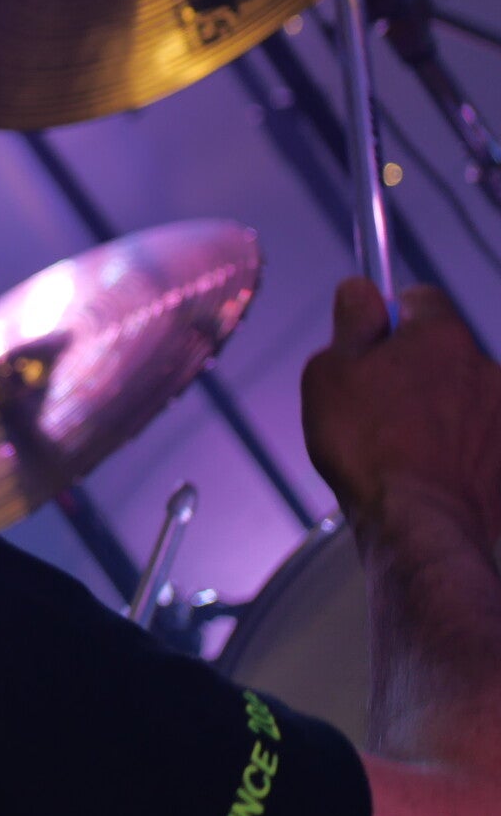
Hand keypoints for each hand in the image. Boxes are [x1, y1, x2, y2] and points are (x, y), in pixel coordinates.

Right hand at [301, 279, 500, 545]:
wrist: (420, 524)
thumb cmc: (367, 445)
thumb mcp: (330, 372)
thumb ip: (351, 323)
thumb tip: (360, 290)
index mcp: (440, 335)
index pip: (420, 298)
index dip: (390, 317)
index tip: (369, 343)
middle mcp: (485, 366)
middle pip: (444, 351)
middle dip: (415, 368)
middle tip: (374, 404)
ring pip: (462, 396)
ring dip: (438, 409)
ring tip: (399, 447)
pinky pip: (477, 438)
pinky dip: (457, 447)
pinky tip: (426, 470)